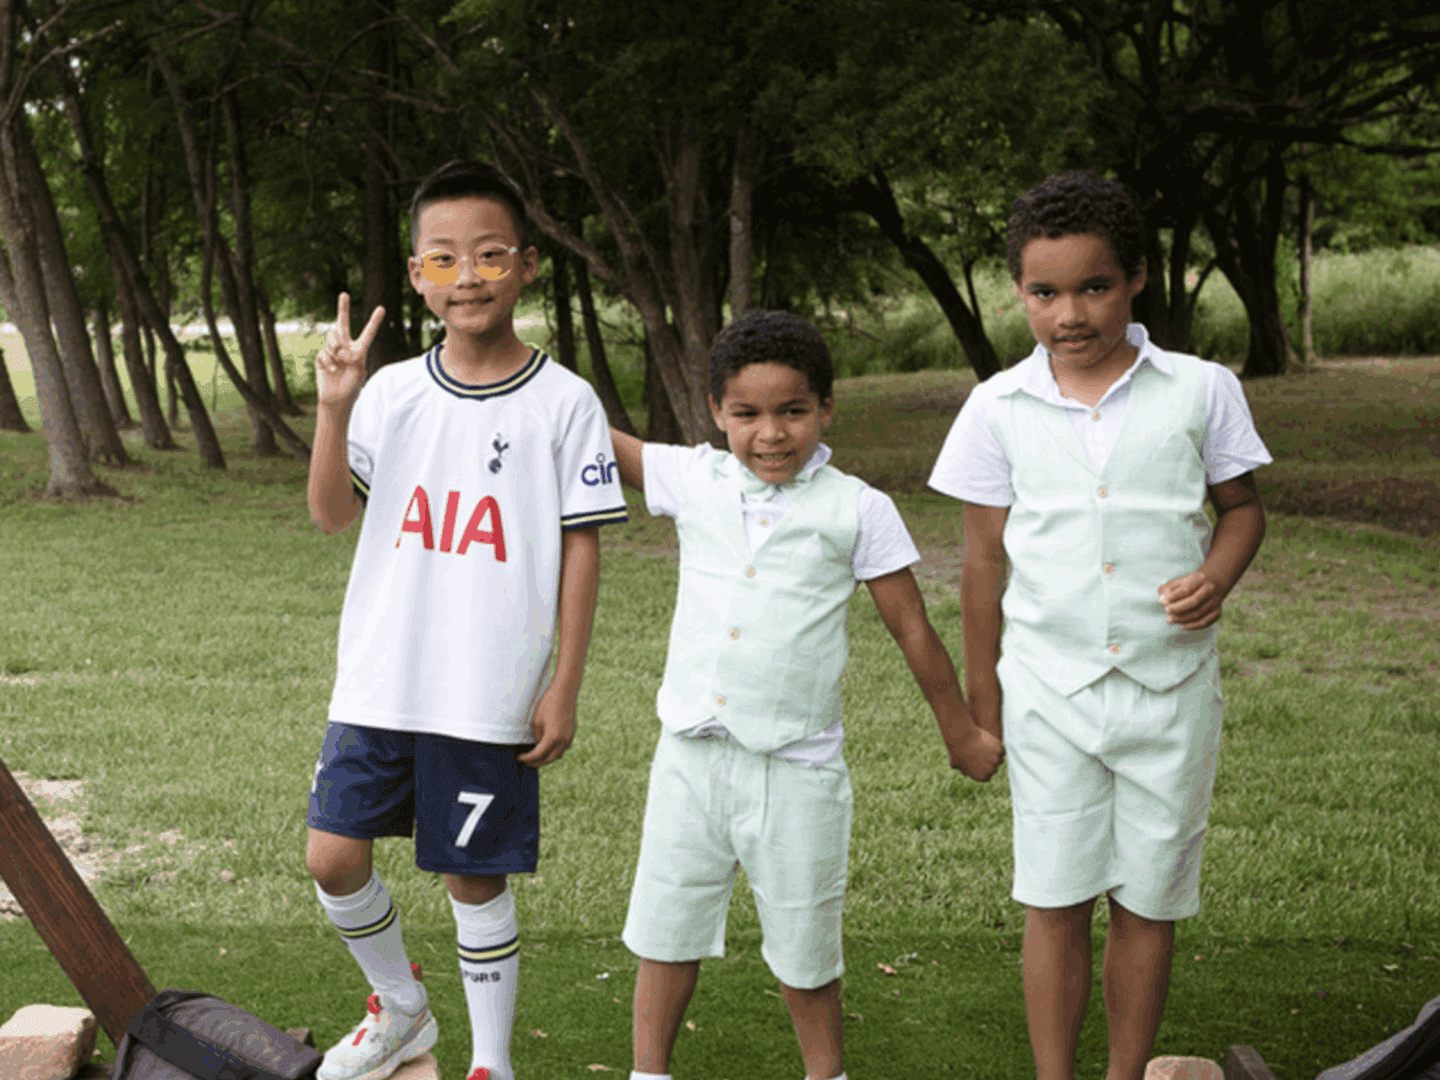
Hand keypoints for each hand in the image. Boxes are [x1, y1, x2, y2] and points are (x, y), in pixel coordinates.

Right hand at [315, 293, 384, 407]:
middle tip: (344, 294)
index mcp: (359, 350)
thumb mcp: (358, 372)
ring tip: (339, 361)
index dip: (374, 321)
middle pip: (343, 324)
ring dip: (335, 348)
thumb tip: (340, 349)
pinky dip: (328, 361)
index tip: (382, 308)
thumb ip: (352, 357)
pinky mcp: (321, 357)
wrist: (336, 398)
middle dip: (343, 309)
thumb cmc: (351, 387)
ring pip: (331, 338)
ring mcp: (332, 351)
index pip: (368, 333)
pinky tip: (331, 370)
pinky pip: (324, 352)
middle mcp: (345, 347)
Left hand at [517, 683, 575, 766]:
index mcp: (553, 737)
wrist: (565, 690)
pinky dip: (555, 750)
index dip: (527, 758)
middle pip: (549, 759)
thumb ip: (537, 736)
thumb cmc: (548, 703)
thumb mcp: (537, 721)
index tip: (519, 758)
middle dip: (537, 763)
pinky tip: (548, 746)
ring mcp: (570, 736)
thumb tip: (538, 744)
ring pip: (558, 755)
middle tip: (527, 762)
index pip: (538, 755)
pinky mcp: (572, 732)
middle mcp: (563, 740)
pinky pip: (564, 747)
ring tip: (537, 756)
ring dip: (547, 758)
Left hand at [946, 723, 1004, 781]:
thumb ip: (962, 769)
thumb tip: (964, 772)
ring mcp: (996, 759)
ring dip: (995, 755)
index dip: (983, 771)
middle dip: (989, 763)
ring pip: (999, 759)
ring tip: (988, 749)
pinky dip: (997, 747)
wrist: (962, 737)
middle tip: (984, 755)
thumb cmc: (956, 750)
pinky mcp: (999, 749)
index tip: (980, 764)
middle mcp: (990, 770)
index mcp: (981, 777)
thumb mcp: (955, 763)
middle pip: (994, 768)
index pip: (987, 777)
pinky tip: (992, 743)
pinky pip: (1002, 750)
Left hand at [1159, 569, 1225, 628]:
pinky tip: (1181, 625)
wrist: (1215, 582)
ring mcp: (1215, 602)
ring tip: (1169, 619)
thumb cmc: (1193, 582)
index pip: (1186, 589)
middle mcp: (1210, 590)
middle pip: (1194, 602)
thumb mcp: (1182, 580)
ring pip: (1198, 613)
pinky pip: (1205, 622)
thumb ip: (1169, 587)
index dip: (1173, 597)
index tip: (1162, 601)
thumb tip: (1160, 594)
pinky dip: (1193, 626)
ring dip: (1182, 619)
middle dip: (1178, 608)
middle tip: (1166, 611)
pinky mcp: (1217, 612)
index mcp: (1200, 579)